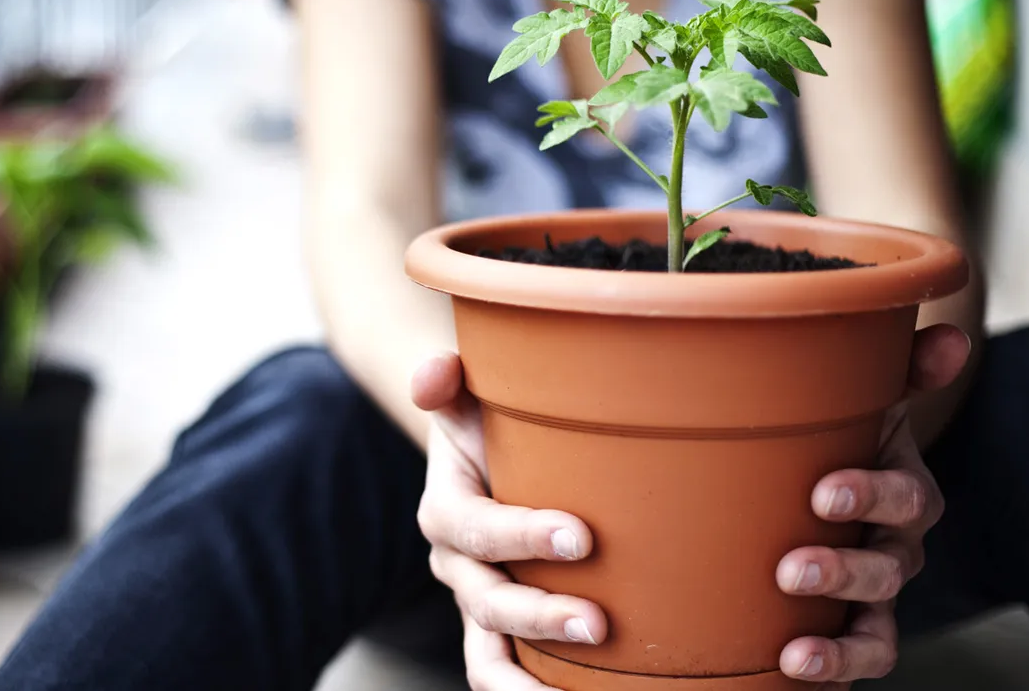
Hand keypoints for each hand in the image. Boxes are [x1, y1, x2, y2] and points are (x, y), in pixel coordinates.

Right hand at [411, 353, 606, 690]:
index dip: (520, 537)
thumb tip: (435, 373)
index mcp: (446, 509)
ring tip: (579, 690)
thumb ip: (447, 378)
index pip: (475, 529)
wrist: (488, 461)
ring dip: (527, 680)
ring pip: (487, 654)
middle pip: (485, 601)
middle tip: (597, 623)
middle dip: (538, 615)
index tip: (582, 538)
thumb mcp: (468, 396)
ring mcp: (478, 604)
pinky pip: (506, 672)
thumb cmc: (490, 425)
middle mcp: (456, 564)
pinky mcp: (504, 632)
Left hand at [776, 324, 970, 686]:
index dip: (872, 495)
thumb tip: (952, 335)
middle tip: (792, 569)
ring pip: (876, 627)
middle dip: (845, 570)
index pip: (903, 497)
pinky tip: (793, 672)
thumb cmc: (840, 442)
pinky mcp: (848, 630)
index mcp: (899, 489)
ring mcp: (874, 596)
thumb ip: (902, 370)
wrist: (822, 493)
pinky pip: (854, 659)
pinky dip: (833, 671)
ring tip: (798, 650)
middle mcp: (894, 548)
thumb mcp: (864, 403)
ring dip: (841, 642)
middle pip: (887, 568)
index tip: (823, 492)